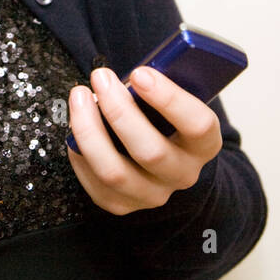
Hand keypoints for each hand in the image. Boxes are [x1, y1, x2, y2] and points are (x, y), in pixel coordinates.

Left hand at [66, 65, 222, 214]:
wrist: (165, 158)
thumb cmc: (165, 118)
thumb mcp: (173, 101)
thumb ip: (156, 90)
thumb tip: (121, 79)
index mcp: (204, 144)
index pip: (197, 125)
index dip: (168, 98)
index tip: (139, 73)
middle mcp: (183, 174)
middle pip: (150, 151)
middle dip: (119, 110)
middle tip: (101, 77)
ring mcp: (153, 194)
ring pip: (115, 172)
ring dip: (90, 130)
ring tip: (80, 97)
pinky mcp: (123, 205)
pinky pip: (95, 183)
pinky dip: (80, 152)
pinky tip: (75, 128)